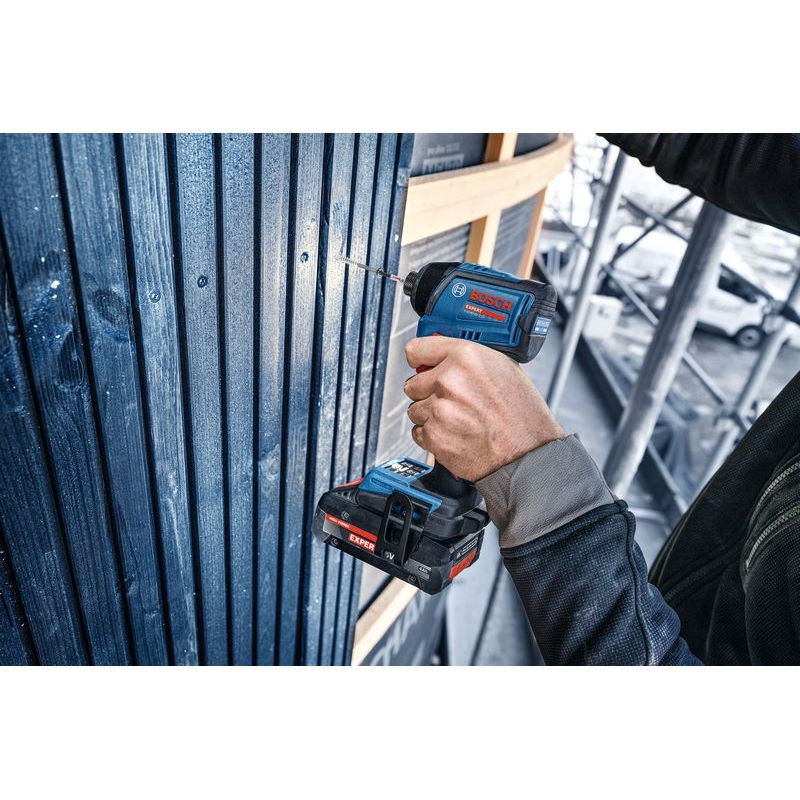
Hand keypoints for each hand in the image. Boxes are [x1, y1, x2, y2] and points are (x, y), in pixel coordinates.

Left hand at [404, 336, 564, 481]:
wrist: (527, 453)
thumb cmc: (522, 414)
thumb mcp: (503, 368)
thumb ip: (466, 359)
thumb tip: (440, 357)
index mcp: (465, 357)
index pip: (416, 350)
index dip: (419, 359)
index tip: (420, 365)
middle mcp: (449, 381)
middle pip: (412, 383)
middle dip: (427, 392)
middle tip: (451, 401)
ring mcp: (439, 410)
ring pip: (414, 410)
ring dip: (430, 415)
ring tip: (458, 420)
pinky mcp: (434, 436)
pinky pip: (418, 432)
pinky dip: (432, 435)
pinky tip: (455, 434)